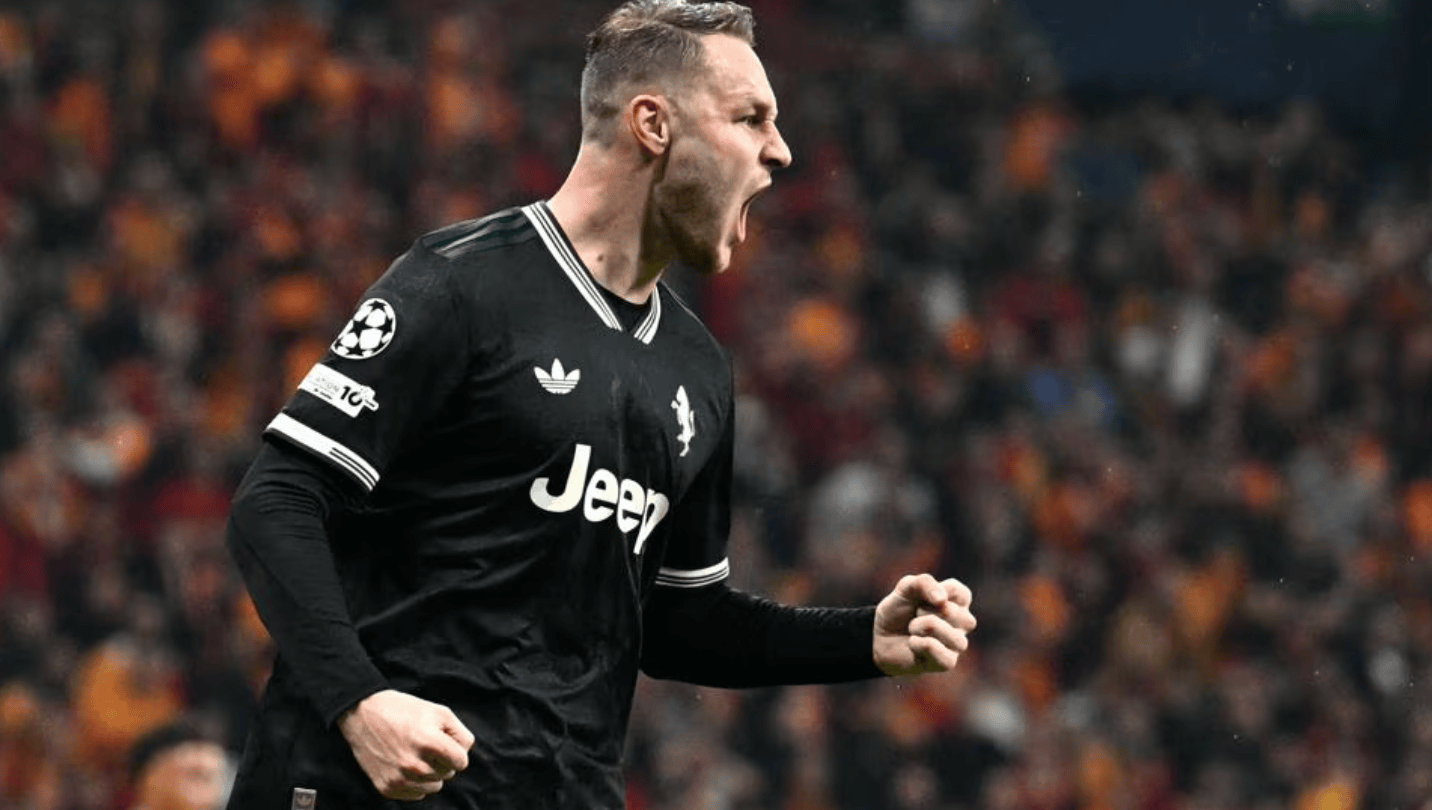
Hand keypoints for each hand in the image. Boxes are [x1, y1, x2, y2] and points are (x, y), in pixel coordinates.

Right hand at [337, 689, 475, 800]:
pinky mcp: (387, 788)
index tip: (445, 743)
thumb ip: (460, 734)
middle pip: (447, 775)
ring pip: (433, 787)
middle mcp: (415, 764)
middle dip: (442, 760)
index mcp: (430, 742)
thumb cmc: (403, 710)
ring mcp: (399, 778)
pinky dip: (414, 783)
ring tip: (415, 754)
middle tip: (425, 744)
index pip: (461, 762)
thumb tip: (464, 755)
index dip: (456, 751)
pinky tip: (403, 764)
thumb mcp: (438, 711)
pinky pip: (416, 795)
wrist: (362, 714)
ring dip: (429, 773)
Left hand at [873, 574, 975, 675]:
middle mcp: (964, 622)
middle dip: (924, 610)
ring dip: (923, 629)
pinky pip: (945, 657)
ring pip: (953, 637)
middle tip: (915, 614)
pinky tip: (913, 643)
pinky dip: (922, 646)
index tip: (920, 596)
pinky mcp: (948, 662)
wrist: (880, 637)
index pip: (958, 592)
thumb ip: (924, 583)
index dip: (932, 592)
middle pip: (950, 612)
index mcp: (959, 600)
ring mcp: (958, 643)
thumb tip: (942, 600)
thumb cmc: (899, 610)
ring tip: (912, 628)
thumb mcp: (906, 588)